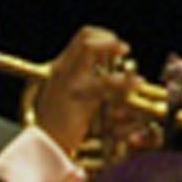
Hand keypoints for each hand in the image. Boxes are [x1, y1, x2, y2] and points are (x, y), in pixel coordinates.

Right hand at [26, 27, 133, 161]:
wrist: (46, 145)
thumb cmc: (58, 124)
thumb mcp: (67, 95)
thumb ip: (82, 80)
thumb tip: (104, 69)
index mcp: (61, 68)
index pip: (82, 37)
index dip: (103, 36)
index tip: (116, 45)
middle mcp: (62, 70)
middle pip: (86, 38)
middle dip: (109, 40)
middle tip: (124, 49)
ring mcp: (68, 80)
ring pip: (91, 50)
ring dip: (113, 48)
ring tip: (128, 55)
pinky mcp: (78, 96)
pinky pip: (104, 81)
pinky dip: (124, 80)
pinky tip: (136, 83)